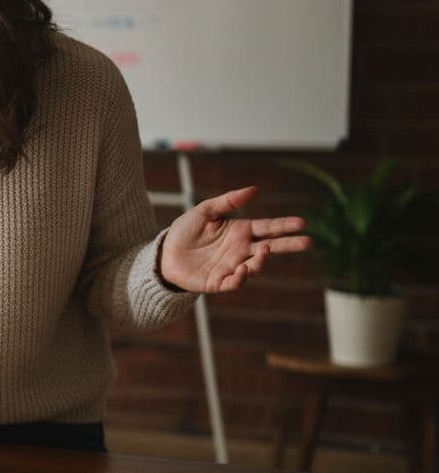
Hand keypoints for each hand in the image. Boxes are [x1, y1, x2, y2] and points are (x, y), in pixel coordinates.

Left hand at [160, 185, 310, 293]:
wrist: (164, 254)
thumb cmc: (185, 231)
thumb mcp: (205, 211)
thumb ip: (228, 202)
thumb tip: (255, 190)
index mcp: (240, 231)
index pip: (267, 227)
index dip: (284, 226)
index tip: (301, 223)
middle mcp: (240, 250)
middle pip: (270, 247)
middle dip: (289, 244)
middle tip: (307, 242)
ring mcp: (232, 266)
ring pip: (256, 266)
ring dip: (262, 260)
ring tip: (265, 249)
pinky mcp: (219, 282)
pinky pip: (235, 282)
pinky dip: (242, 277)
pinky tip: (244, 268)